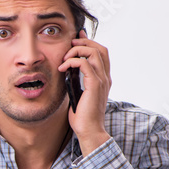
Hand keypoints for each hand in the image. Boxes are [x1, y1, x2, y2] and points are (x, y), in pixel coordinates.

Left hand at [59, 29, 110, 155]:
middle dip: (84, 42)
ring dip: (77, 50)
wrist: (89, 130)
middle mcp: (105, 77)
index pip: (101, 53)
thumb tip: (67, 74)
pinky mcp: (95, 85)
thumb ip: (77, 83)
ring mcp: (102, 80)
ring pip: (94, 52)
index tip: (77, 38)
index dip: (90, 42)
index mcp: (103, 79)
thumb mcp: (78, 95)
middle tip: (70, 44)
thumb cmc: (82, 116)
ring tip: (64, 57)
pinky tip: (62, 68)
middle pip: (100, 48)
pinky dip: (72, 61)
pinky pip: (85, 64)